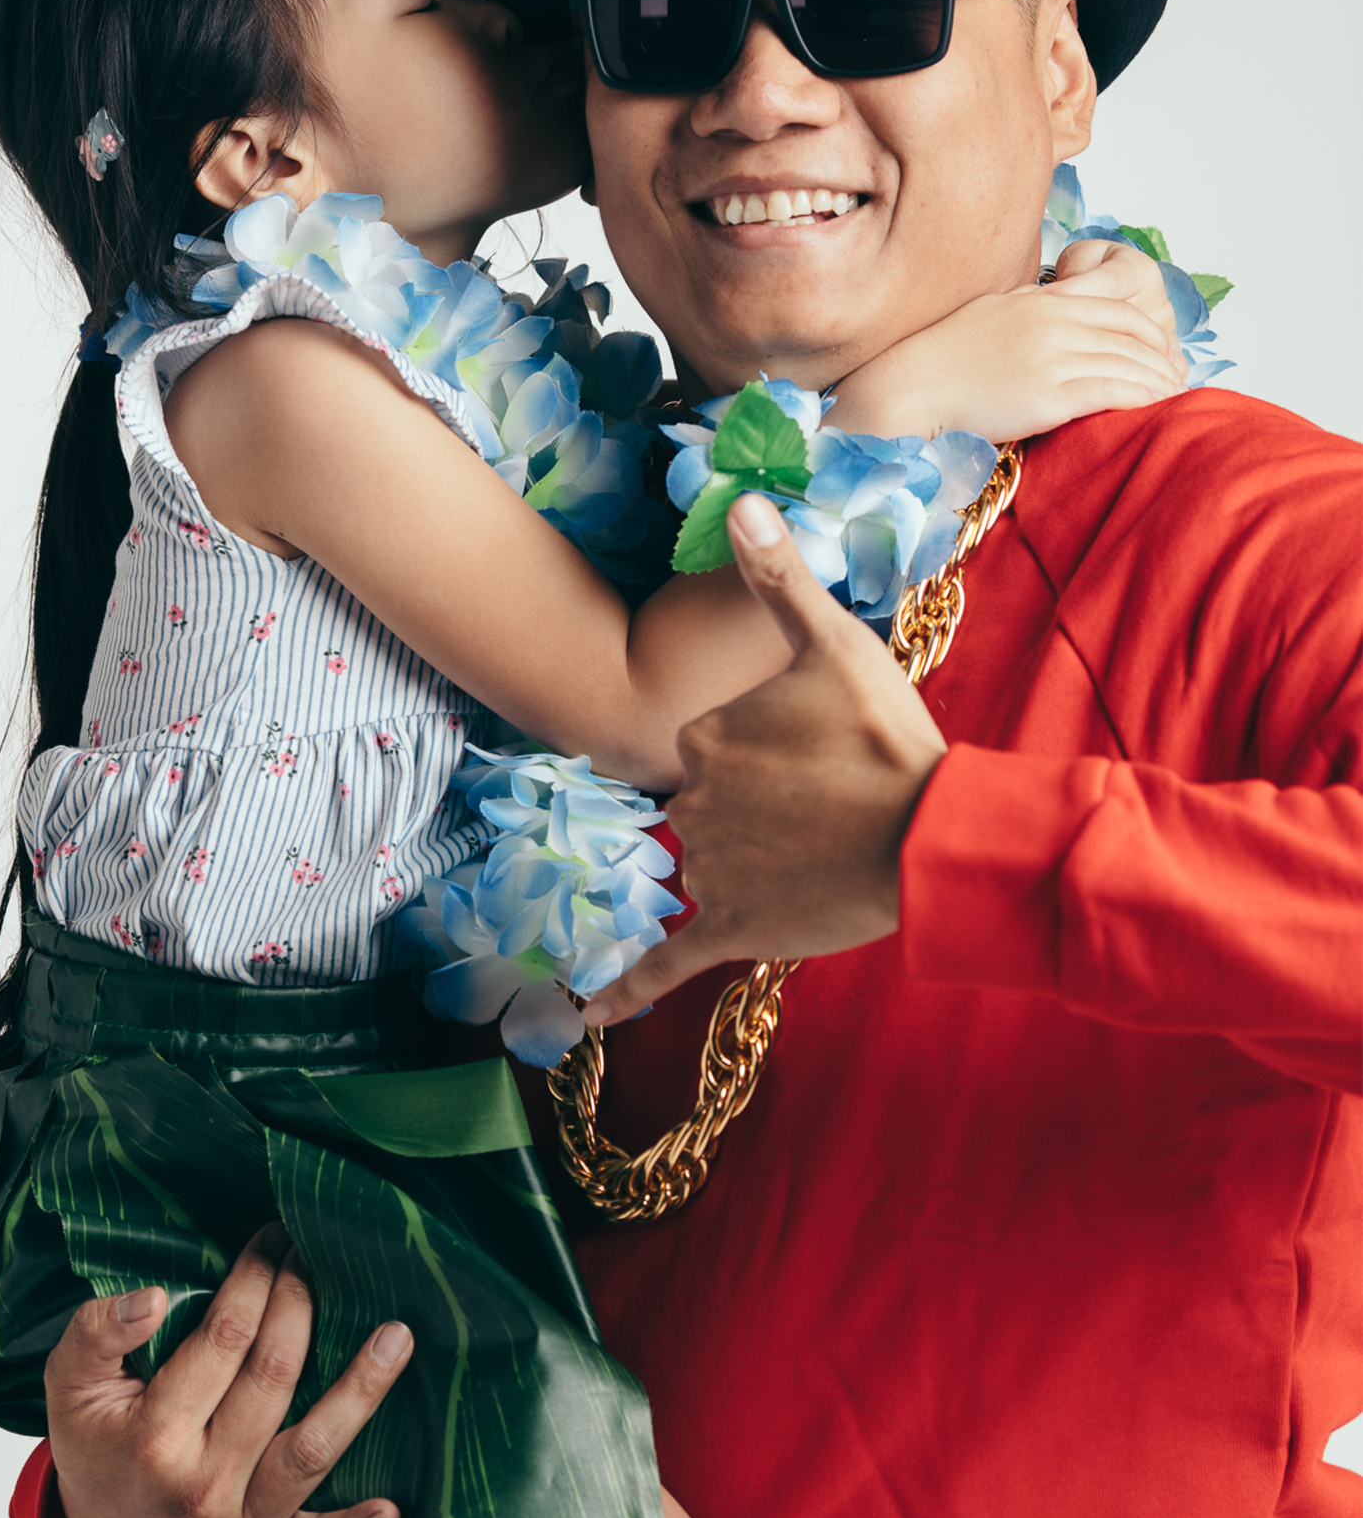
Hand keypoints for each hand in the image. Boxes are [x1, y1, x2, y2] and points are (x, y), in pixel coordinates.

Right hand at [46, 1224, 412, 1517]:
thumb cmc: (95, 1439)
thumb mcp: (69, 1381)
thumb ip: (98, 1332)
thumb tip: (156, 1298)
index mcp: (152, 1436)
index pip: (222, 1339)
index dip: (255, 1279)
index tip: (273, 1239)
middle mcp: (200, 1484)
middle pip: (272, 1378)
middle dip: (301, 1304)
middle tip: (317, 1256)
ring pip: (310, 1452)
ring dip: (361, 1392)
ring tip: (398, 1337)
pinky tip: (393, 1508)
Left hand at [583, 495, 946, 1026]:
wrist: (930, 840)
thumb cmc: (887, 739)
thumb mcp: (834, 644)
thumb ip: (779, 581)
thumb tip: (741, 501)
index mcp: (705, 736)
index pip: (711, 742)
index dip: (766, 748)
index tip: (818, 750)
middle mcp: (694, 804)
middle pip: (710, 804)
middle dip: (760, 806)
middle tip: (830, 804)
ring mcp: (709, 871)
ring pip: (705, 866)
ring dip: (743, 867)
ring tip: (815, 856)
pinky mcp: (729, 930)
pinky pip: (662, 964)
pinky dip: (621, 989)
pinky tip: (586, 1016)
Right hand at [823, 238, 1184, 443]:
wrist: (904, 390)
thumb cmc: (940, 361)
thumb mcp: (989, 314)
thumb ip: (1028, 309)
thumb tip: (1051, 308)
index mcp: (1041, 302)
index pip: (1118, 308)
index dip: (1150, 331)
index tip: (1163, 350)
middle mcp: (1052, 323)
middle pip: (1131, 336)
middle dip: (1162, 358)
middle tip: (1178, 378)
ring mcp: (1050, 358)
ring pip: (1128, 364)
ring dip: (1159, 382)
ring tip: (1175, 398)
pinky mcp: (1046, 396)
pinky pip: (1112, 392)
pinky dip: (1141, 399)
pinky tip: (1155, 409)